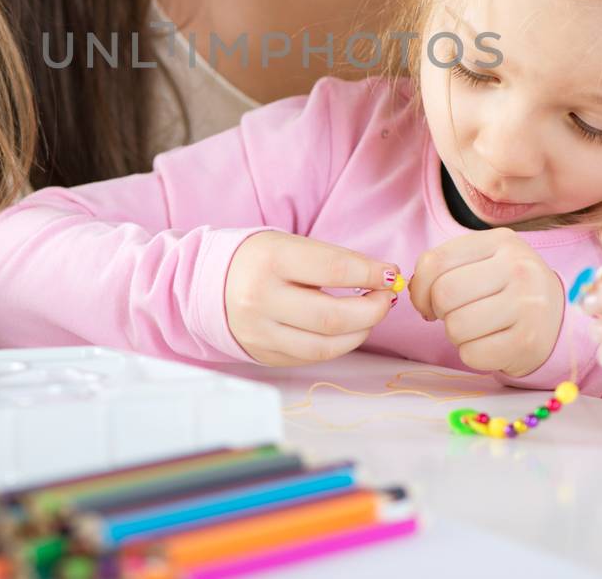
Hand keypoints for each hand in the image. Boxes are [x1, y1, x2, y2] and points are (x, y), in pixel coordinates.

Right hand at [224, 232, 398, 365]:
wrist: (210, 283)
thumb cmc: (260, 259)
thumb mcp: (291, 245)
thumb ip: (335, 261)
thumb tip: (384, 278)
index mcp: (270, 260)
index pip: (334, 270)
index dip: (371, 273)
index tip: (391, 273)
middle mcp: (260, 298)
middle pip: (333, 316)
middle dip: (372, 309)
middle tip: (386, 298)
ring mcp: (259, 332)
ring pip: (325, 346)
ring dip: (360, 332)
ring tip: (369, 316)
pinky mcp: (262, 354)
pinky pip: (311, 357)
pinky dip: (337, 345)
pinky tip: (345, 330)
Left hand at [409, 229, 564, 377]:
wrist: (557, 320)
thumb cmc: (508, 289)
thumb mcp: (483, 261)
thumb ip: (446, 267)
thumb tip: (415, 291)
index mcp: (501, 241)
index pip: (435, 262)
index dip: (419, 288)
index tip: (427, 300)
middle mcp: (519, 268)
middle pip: (444, 294)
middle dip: (439, 311)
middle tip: (454, 315)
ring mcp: (527, 306)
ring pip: (456, 326)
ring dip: (455, 334)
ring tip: (475, 328)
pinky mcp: (528, 342)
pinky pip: (472, 354)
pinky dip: (471, 354)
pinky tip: (490, 344)